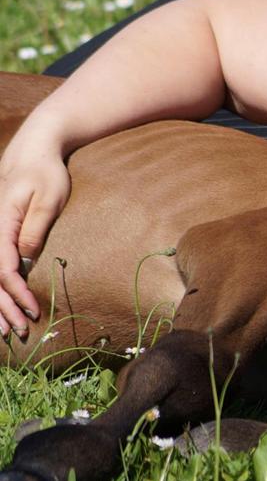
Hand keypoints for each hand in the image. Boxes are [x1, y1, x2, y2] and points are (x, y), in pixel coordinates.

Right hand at [0, 153, 70, 335]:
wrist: (34, 149)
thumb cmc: (46, 173)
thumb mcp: (48, 199)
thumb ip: (34, 229)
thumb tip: (24, 259)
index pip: (2, 267)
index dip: (15, 292)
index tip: (31, 309)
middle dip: (1, 306)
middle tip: (18, 331)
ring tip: (6, 328)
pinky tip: (1, 305)